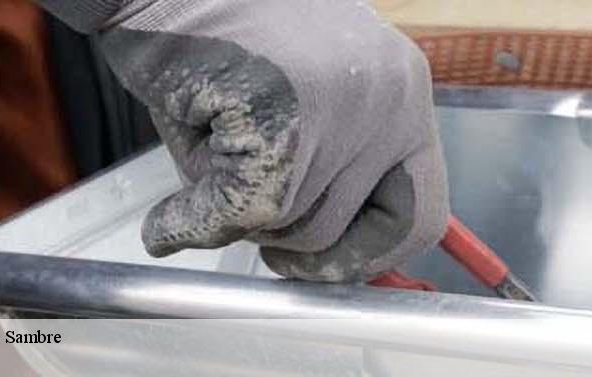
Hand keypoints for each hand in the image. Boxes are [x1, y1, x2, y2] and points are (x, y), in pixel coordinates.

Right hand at [46, 0, 449, 281]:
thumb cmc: (219, 27)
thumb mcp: (302, 96)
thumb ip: (325, 169)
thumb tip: (314, 256)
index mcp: (402, 91)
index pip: (422, 212)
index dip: (370, 254)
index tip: (328, 265)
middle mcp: (390, 99)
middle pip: (359, 233)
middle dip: (298, 246)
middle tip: (256, 234)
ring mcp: (342, 111)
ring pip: (298, 227)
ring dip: (240, 218)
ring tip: (210, 159)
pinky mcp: (282, 125)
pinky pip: (239, 213)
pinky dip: (192, 223)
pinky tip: (169, 214)